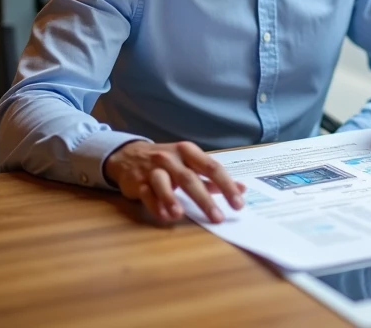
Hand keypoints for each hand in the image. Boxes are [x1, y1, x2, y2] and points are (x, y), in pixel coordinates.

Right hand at [104, 140, 245, 223]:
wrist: (129, 155)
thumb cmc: (168, 162)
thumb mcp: (190, 163)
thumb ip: (213, 177)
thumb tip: (241, 188)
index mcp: (189, 152)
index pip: (212, 168)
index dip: (226, 186)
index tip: (238, 204)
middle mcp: (171, 158)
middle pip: (190, 178)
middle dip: (205, 199)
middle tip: (218, 218)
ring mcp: (153, 170)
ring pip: (163, 183)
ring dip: (171, 199)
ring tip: (180, 215)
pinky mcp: (138, 182)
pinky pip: (146, 194)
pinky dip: (155, 206)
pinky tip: (165, 216)